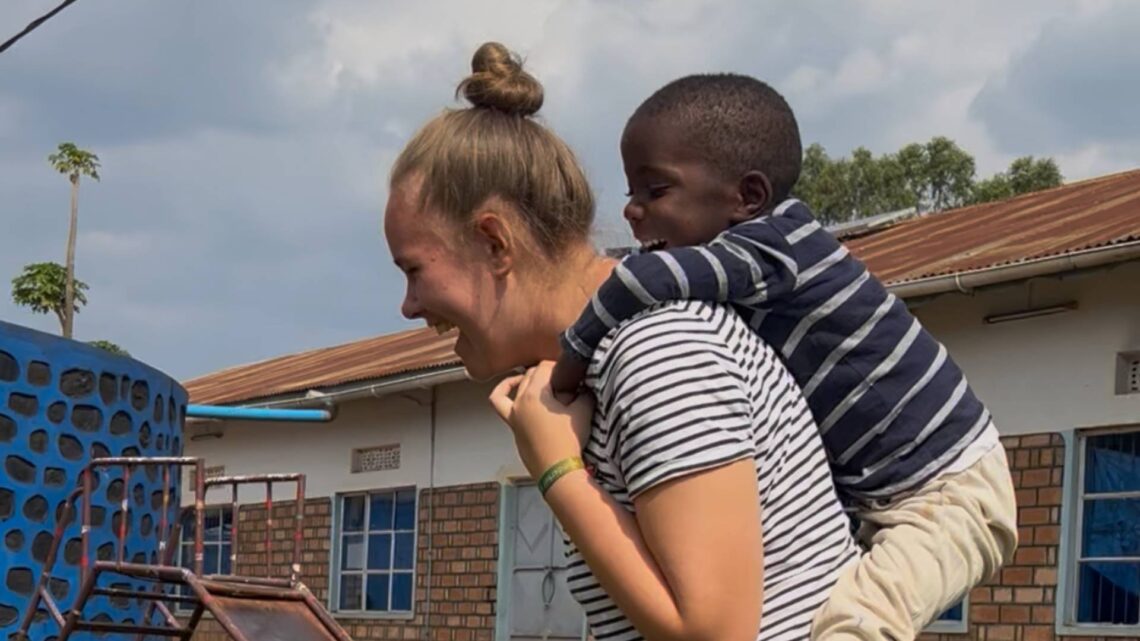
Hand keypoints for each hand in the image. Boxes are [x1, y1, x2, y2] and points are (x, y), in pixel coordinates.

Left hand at [489, 361, 594, 477]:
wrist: (558, 472)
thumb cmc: (570, 440)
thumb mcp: (583, 411)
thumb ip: (584, 393)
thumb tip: (584, 387)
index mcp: (533, 394)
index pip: (543, 367)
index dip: (558, 365)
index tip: (569, 371)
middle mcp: (519, 403)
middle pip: (528, 376)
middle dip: (544, 373)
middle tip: (560, 379)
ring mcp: (513, 419)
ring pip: (507, 392)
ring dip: (514, 382)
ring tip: (524, 381)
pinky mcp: (514, 432)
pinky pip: (504, 410)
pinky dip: (508, 402)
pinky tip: (519, 404)